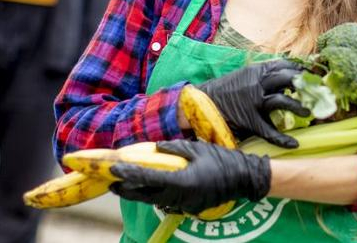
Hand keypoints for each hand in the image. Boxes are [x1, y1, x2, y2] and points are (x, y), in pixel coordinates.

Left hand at [110, 140, 270, 213]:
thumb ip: (174, 148)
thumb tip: (155, 148)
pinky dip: (155, 195)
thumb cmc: (222, 160)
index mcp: (182, 180)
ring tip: (126, 185)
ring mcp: (185, 205)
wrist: (244, 178)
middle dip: (127, 190)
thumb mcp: (197, 148)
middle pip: (146, 196)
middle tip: (112, 183)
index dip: (129, 174)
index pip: (148, 178)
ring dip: (139, 193)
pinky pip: (167, 201)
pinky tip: (150, 188)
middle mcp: (181, 196)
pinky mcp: (190, 208)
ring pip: (155, 200)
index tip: (113, 170)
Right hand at [197, 59, 308, 147]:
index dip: (301, 70)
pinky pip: (269, 131)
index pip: (285, 65)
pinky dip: (282, 139)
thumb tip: (289, 73)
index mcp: (257, 70)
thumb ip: (265, 74)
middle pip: (287, 78)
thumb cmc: (226, 90)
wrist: (203, 103)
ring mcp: (254, 102)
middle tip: (317, 91)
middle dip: (304, 84)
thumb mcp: (245, 75)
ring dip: (298, 107)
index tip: (312, 75)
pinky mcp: (250, 121)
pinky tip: (294, 143)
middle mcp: (257, 83)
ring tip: (309, 112)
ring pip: (281, 101)